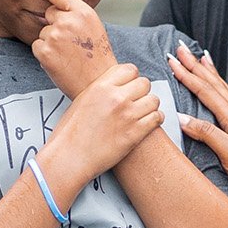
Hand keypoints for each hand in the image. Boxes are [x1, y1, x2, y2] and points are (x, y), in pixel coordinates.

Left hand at [31, 0, 115, 95]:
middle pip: (49, 13)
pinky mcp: (44, 51)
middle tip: (71, 41)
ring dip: (51, 41)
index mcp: (83, 12)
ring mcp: (55, 36)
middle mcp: (68, 21)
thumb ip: (76, 4)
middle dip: (56, 24)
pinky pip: (37, 45)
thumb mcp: (93, 25)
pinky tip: (60, 60)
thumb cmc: (98, 54)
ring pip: (44, 32)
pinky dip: (45, 53)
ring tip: (68, 54)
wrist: (98, 83)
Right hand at [46, 62, 161, 178]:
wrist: (70, 157)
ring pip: (154, 100)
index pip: (130, 69)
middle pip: (144, 83)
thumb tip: (116, 86)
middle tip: (136, 100)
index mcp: (101, 86)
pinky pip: (157, 118)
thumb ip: (101, 90)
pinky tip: (148, 122)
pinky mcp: (135, 133)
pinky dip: (156, 119)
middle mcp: (116, 98)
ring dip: (150, 105)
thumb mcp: (82, 100)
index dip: (131, 78)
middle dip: (142, 91)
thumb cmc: (71, 132)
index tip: (129, 86)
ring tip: (143, 112)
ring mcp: (128, 115)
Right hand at [168, 43, 227, 208]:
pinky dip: (218, 89)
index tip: (173, 61)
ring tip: (200, 58)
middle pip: (213, 85)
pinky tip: (216, 89)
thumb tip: (183, 118)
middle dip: (195, 66)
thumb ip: (207, 134)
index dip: (188, 75)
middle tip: (181, 49)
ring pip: (221, 90)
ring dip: (208, 73)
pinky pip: (226, 101)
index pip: (205, 92)